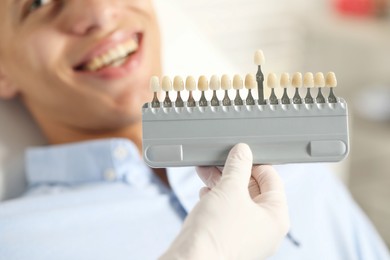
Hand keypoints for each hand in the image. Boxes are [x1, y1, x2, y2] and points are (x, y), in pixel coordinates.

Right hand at [160, 143, 288, 259]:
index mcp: (276, 218)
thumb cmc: (216, 233)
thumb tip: (242, 152)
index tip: (241, 152)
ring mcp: (247, 235)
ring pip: (237, 200)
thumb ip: (238, 166)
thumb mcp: (230, 189)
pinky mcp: (229, 239)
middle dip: (233, 172)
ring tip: (206, 171)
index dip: (255, 162)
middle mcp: (264, 228)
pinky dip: (216, 199)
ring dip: (221, 183)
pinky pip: (227, 212)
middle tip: (220, 159)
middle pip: (253, 189)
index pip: (272, 180)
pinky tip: (205, 190)